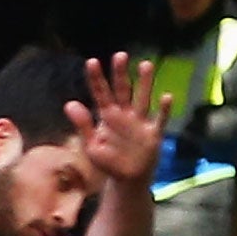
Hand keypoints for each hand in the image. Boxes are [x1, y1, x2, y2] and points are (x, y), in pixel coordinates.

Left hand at [65, 54, 169, 183]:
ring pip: (142, 99)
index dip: (96, 79)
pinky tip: (167, 96)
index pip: (101, 94)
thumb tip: (69, 103)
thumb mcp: (91, 145)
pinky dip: (164, 110)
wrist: (127, 180)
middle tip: (119, 55)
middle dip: (121, 74)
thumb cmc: (108, 161)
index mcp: (107, 116)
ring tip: (145, 64)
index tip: (91, 62)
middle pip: (123, 91)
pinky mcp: (153, 134)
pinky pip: (159, 120)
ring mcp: (140, 123)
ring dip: (144, 83)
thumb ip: (83, 125)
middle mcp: (125, 115)